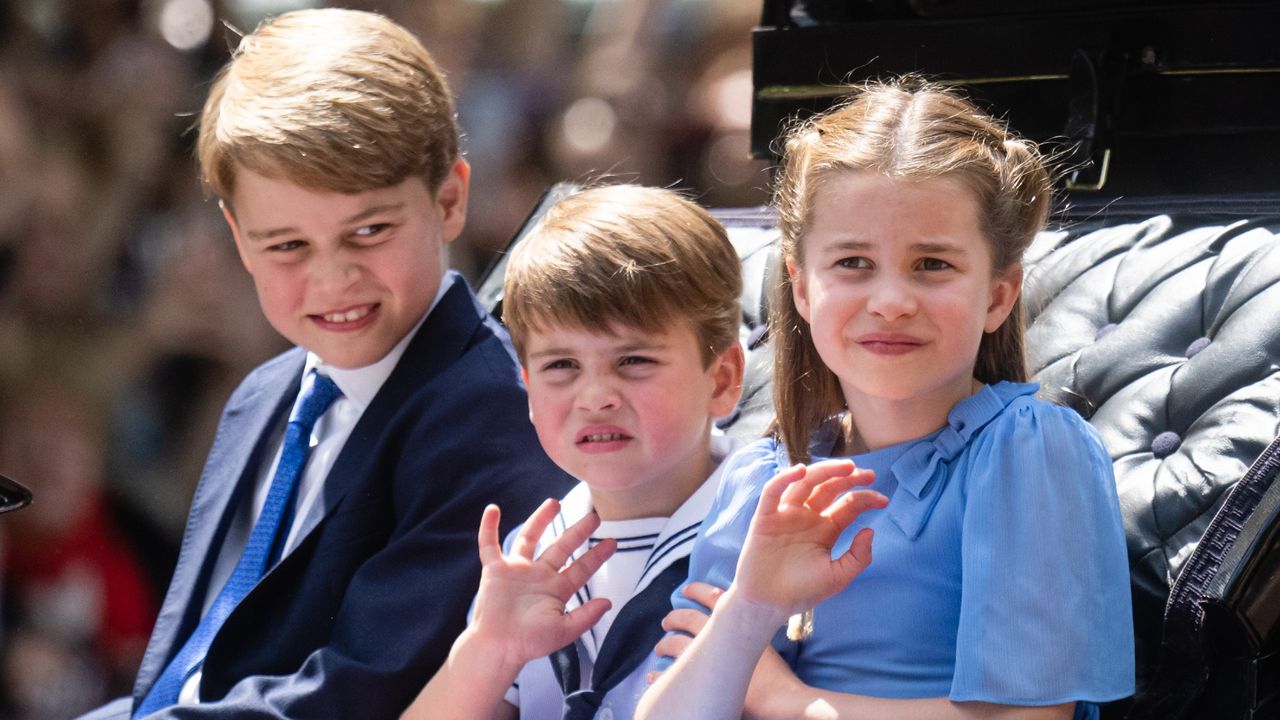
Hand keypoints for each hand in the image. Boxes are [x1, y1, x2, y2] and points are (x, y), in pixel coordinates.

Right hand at [469, 500, 615, 670]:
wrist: (499, 647)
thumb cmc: (529, 643)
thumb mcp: (564, 631)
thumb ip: (586, 616)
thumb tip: (609, 602)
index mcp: (556, 589)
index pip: (581, 568)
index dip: (597, 556)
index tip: (613, 542)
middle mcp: (538, 575)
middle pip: (560, 547)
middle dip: (577, 532)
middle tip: (594, 516)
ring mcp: (516, 570)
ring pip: (530, 538)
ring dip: (541, 519)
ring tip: (554, 502)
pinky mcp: (495, 570)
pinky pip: (490, 544)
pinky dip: (489, 527)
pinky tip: (493, 509)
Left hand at [651, 582, 803, 719]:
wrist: (777, 700)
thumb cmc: (776, 675)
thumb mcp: (766, 643)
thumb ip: (752, 629)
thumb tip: (744, 619)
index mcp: (734, 622)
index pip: (712, 597)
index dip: (697, 590)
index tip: (686, 589)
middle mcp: (715, 636)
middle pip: (687, 618)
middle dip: (675, 616)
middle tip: (667, 621)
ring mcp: (704, 659)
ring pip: (674, 644)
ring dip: (664, 644)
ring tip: (659, 648)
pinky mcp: (696, 683)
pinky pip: (667, 675)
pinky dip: (658, 674)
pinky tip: (652, 676)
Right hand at [734, 460, 886, 617]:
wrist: (767, 605)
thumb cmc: (802, 592)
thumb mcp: (838, 577)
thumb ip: (858, 557)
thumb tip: (870, 530)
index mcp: (826, 529)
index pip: (848, 505)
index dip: (865, 498)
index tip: (883, 500)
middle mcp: (807, 517)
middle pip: (829, 488)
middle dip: (849, 478)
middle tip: (868, 474)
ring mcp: (786, 515)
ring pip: (806, 483)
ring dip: (824, 471)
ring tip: (845, 466)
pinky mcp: (765, 517)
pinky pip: (773, 492)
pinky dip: (784, 478)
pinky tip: (801, 471)